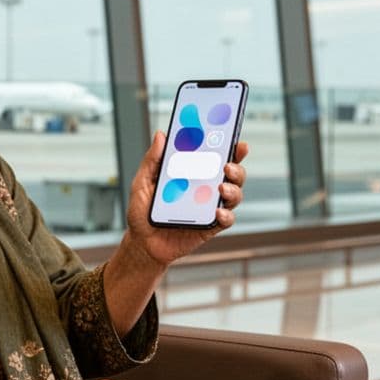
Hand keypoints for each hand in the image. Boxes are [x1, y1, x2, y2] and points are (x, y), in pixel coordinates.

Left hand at [123, 131, 248, 266]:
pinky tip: (218, 212)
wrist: (143, 243)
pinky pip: (226, 220)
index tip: (232, 135)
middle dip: (236, 166)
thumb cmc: (143, 212)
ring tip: (222, 187)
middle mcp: (206, 188)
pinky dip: (226, 215)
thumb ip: (152, 160)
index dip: (228, 145)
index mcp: (193, 173)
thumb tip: (161, 135)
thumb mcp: (142, 183)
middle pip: (232, 173)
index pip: (215, 155)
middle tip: (227, 164)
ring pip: (234, 194)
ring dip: (233, 188)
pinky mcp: (211, 226)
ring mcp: (210, 207)